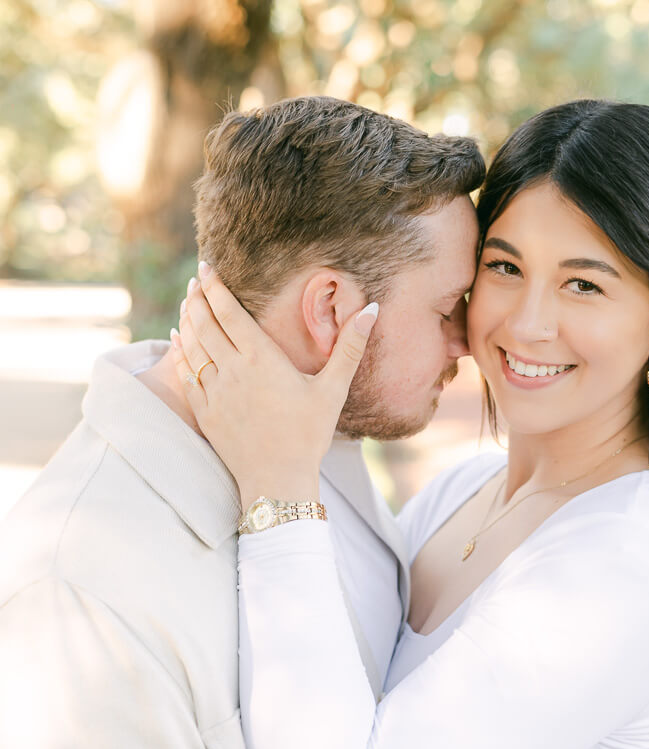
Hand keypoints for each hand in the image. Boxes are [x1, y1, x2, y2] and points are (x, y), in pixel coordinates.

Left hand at [171, 266, 377, 504]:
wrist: (278, 479)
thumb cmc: (308, 435)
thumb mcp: (333, 390)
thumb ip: (350, 348)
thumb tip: (371, 310)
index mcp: (262, 359)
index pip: (230, 313)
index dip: (215, 288)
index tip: (206, 269)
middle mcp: (232, 370)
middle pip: (205, 324)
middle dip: (198, 298)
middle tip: (195, 280)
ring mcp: (214, 391)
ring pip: (192, 346)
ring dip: (187, 320)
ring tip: (188, 302)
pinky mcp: (205, 412)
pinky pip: (186, 373)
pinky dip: (180, 351)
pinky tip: (178, 339)